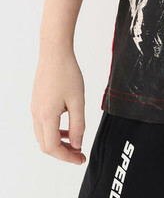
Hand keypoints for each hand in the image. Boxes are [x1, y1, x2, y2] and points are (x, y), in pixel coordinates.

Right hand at [31, 50, 86, 164]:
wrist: (54, 53)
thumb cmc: (67, 72)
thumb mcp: (78, 100)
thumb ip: (78, 124)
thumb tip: (77, 144)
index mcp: (46, 116)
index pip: (53, 147)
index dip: (67, 156)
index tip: (80, 158)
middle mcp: (37, 115)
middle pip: (46, 145)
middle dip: (63, 152)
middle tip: (79, 153)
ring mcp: (35, 109)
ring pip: (43, 136)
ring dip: (59, 142)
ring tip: (75, 141)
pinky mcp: (37, 103)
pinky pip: (43, 125)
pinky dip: (54, 131)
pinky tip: (68, 127)